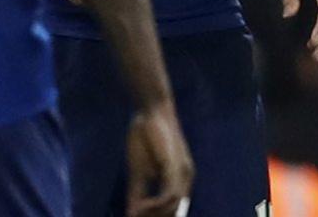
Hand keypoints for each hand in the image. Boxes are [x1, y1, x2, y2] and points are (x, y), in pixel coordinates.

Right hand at [126, 102, 193, 216]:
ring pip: (174, 205)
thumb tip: (131, 214)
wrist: (150, 111)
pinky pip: (170, 194)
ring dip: (154, 214)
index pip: (174, 208)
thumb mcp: (138, 170)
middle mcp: (186, 177)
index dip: (158, 216)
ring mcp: (183, 172)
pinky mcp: (176, 166)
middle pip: (176, 210)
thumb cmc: (145, 137)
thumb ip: (137, 193)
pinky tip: (140, 206)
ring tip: (135, 214)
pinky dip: (155, 204)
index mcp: (180, 178)